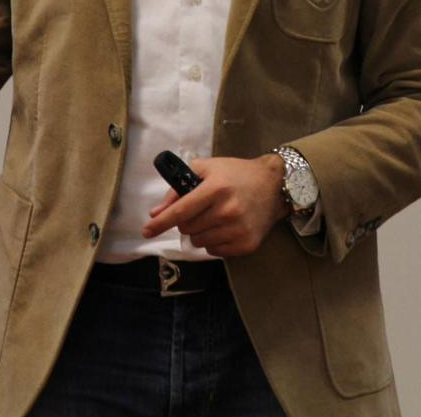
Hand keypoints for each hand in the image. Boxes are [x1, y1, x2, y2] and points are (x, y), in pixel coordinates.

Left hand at [142, 154, 287, 257]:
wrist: (274, 185)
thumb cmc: (236, 174)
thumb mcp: (207, 169)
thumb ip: (178, 187)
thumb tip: (157, 212)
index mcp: (216, 189)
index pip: (181, 211)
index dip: (161, 223)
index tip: (146, 231)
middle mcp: (227, 211)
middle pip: (188, 228)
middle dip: (187, 221)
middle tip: (201, 209)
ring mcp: (238, 230)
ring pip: (199, 242)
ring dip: (200, 232)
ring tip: (215, 218)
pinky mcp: (246, 244)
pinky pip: (215, 252)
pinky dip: (214, 242)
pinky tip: (225, 228)